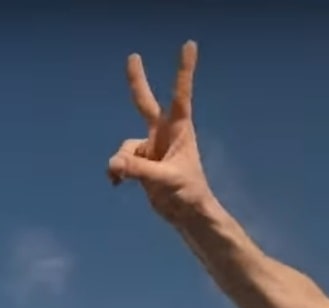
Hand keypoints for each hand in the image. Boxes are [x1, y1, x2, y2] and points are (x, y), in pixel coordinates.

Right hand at [107, 41, 214, 225]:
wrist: (189, 215)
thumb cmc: (189, 194)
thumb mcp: (165, 181)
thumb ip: (139, 170)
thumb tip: (114, 164)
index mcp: (180, 131)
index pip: (181, 95)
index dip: (183, 70)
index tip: (189, 45)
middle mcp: (164, 135)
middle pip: (146, 103)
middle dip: (137, 82)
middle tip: (133, 56)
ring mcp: (152, 148)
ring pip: (125, 145)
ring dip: (122, 161)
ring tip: (122, 177)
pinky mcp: (142, 163)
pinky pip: (121, 161)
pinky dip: (117, 170)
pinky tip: (116, 183)